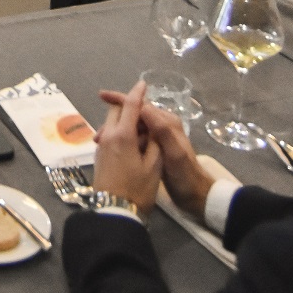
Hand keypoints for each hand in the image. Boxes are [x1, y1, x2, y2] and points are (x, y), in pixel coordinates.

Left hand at [89, 81, 162, 215]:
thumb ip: (155, 143)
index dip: (137, 93)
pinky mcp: (100, 155)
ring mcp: (102, 145)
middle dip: (129, 106)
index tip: (143, 84)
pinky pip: (110, 134)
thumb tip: (153, 130)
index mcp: (122, 135)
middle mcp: (108, 135)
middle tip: (145, 111)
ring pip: (112, 123)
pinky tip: (133, 142)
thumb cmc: (137, 189)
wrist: (113, 211)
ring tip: (143, 130)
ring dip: (125, 120)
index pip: (130, 106)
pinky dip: (121, 131)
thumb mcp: (154, 166)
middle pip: (116, 111)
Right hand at [99, 87, 214, 221]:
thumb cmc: (184, 174)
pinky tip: (113, 151)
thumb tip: (143, 106)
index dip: (121, 99)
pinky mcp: (154, 150)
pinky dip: (123, 142)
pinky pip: (134, 139)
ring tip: (101, 145)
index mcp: (166, 122)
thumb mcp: (174, 152)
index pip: (141, 104)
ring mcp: (158, 138)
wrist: (195, 195)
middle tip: (98, 136)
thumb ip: (162, 129)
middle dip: (115, 120)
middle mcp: (162, 126)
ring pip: (132, 128)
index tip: (101, 97)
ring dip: (117, 133)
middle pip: (134, 115)